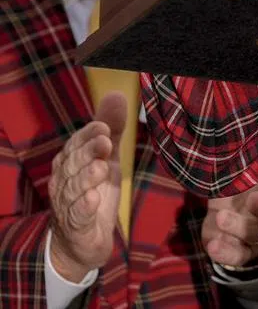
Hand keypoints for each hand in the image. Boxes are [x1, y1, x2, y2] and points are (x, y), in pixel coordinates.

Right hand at [47, 93, 127, 282]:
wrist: (83, 240)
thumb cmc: (93, 191)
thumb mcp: (106, 157)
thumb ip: (112, 129)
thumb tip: (116, 94)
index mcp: (70, 163)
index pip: (75, 145)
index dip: (87, 135)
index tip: (104, 127)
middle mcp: (64, 182)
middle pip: (73, 164)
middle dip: (88, 152)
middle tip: (106, 142)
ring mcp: (67, 205)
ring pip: (73, 189)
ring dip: (86, 177)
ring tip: (101, 168)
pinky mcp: (76, 227)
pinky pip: (77, 216)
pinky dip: (83, 207)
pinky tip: (92, 199)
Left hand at [203, 168, 257, 268]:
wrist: (217, 191)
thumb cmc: (240, 178)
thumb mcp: (251, 169)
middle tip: (252, 199)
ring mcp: (251, 235)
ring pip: (254, 238)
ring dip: (238, 228)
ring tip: (221, 217)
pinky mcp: (232, 246)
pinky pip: (235, 256)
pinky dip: (225, 253)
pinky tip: (214, 245)